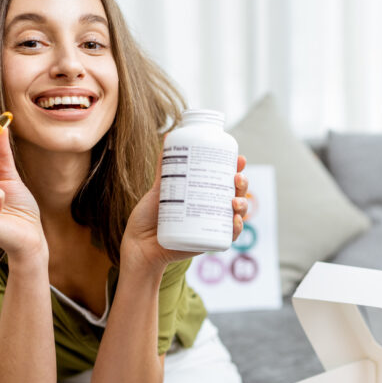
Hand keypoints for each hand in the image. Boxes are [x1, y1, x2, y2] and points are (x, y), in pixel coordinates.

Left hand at [121, 154, 249, 271]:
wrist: (138, 245)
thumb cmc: (148, 217)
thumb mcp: (159, 189)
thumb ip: (166, 167)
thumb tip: (169, 137)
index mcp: (202, 194)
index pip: (225, 180)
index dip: (236, 169)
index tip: (239, 159)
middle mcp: (210, 209)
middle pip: (235, 194)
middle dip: (242, 184)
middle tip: (237, 178)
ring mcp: (210, 225)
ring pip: (236, 213)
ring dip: (243, 205)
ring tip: (235, 201)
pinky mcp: (207, 241)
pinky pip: (228, 236)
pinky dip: (236, 228)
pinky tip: (235, 220)